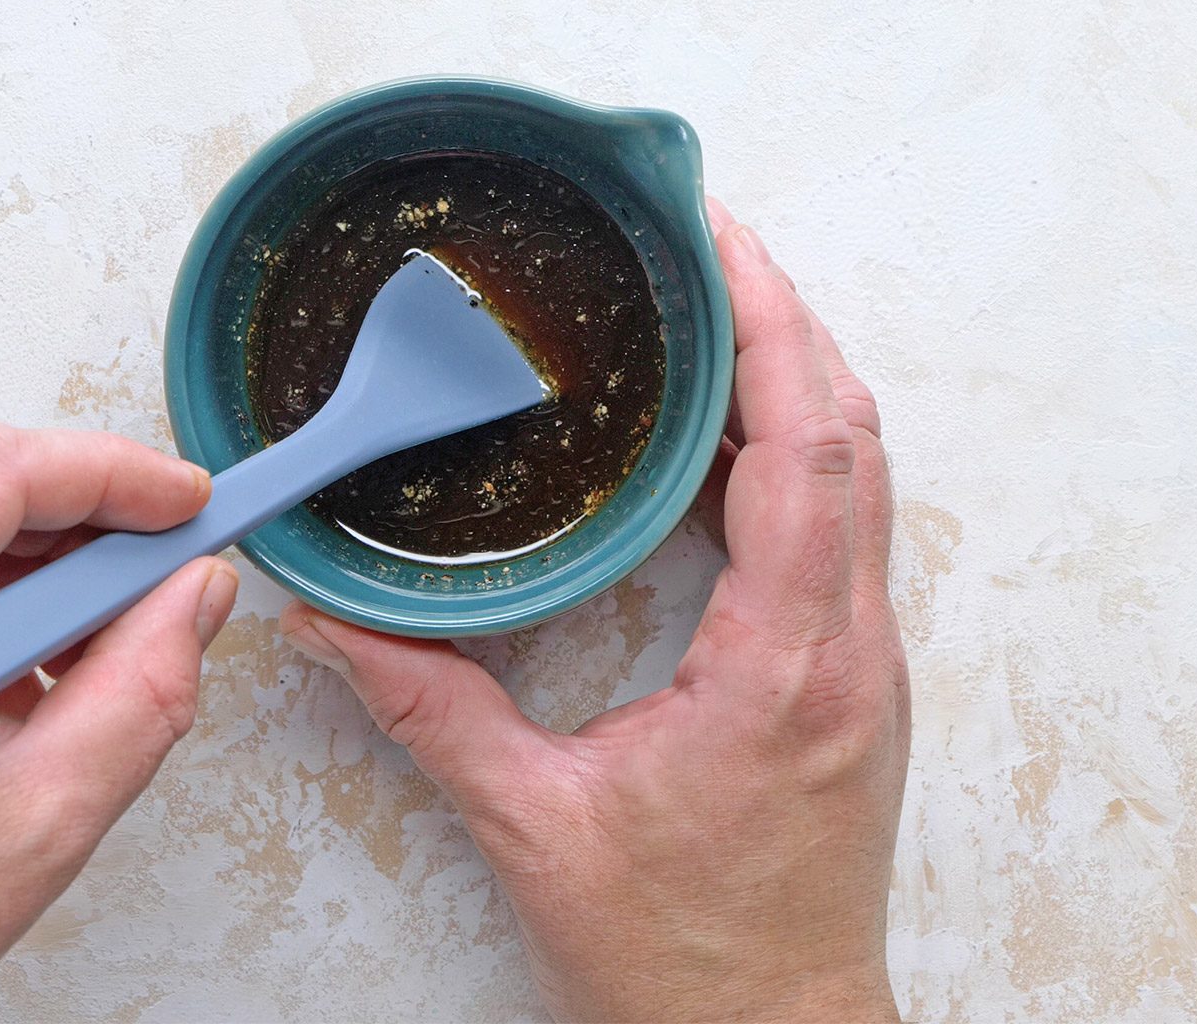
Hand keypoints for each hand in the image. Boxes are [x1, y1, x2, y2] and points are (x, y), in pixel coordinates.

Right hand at [279, 200, 907, 1021]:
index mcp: (785, 664)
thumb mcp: (535, 829)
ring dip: (803, 381)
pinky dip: (805, 451)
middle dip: (787, 323)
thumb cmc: (681, 959)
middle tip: (709, 246)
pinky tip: (740, 440)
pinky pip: (851, 529)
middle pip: (854, 436)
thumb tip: (329, 626)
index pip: (806, 450)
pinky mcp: (854, 685)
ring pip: (865, 478)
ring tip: (724, 312)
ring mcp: (867, 667)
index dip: (771, 330)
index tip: (723, 244)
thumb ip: (428, 713)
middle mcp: (852, 649)